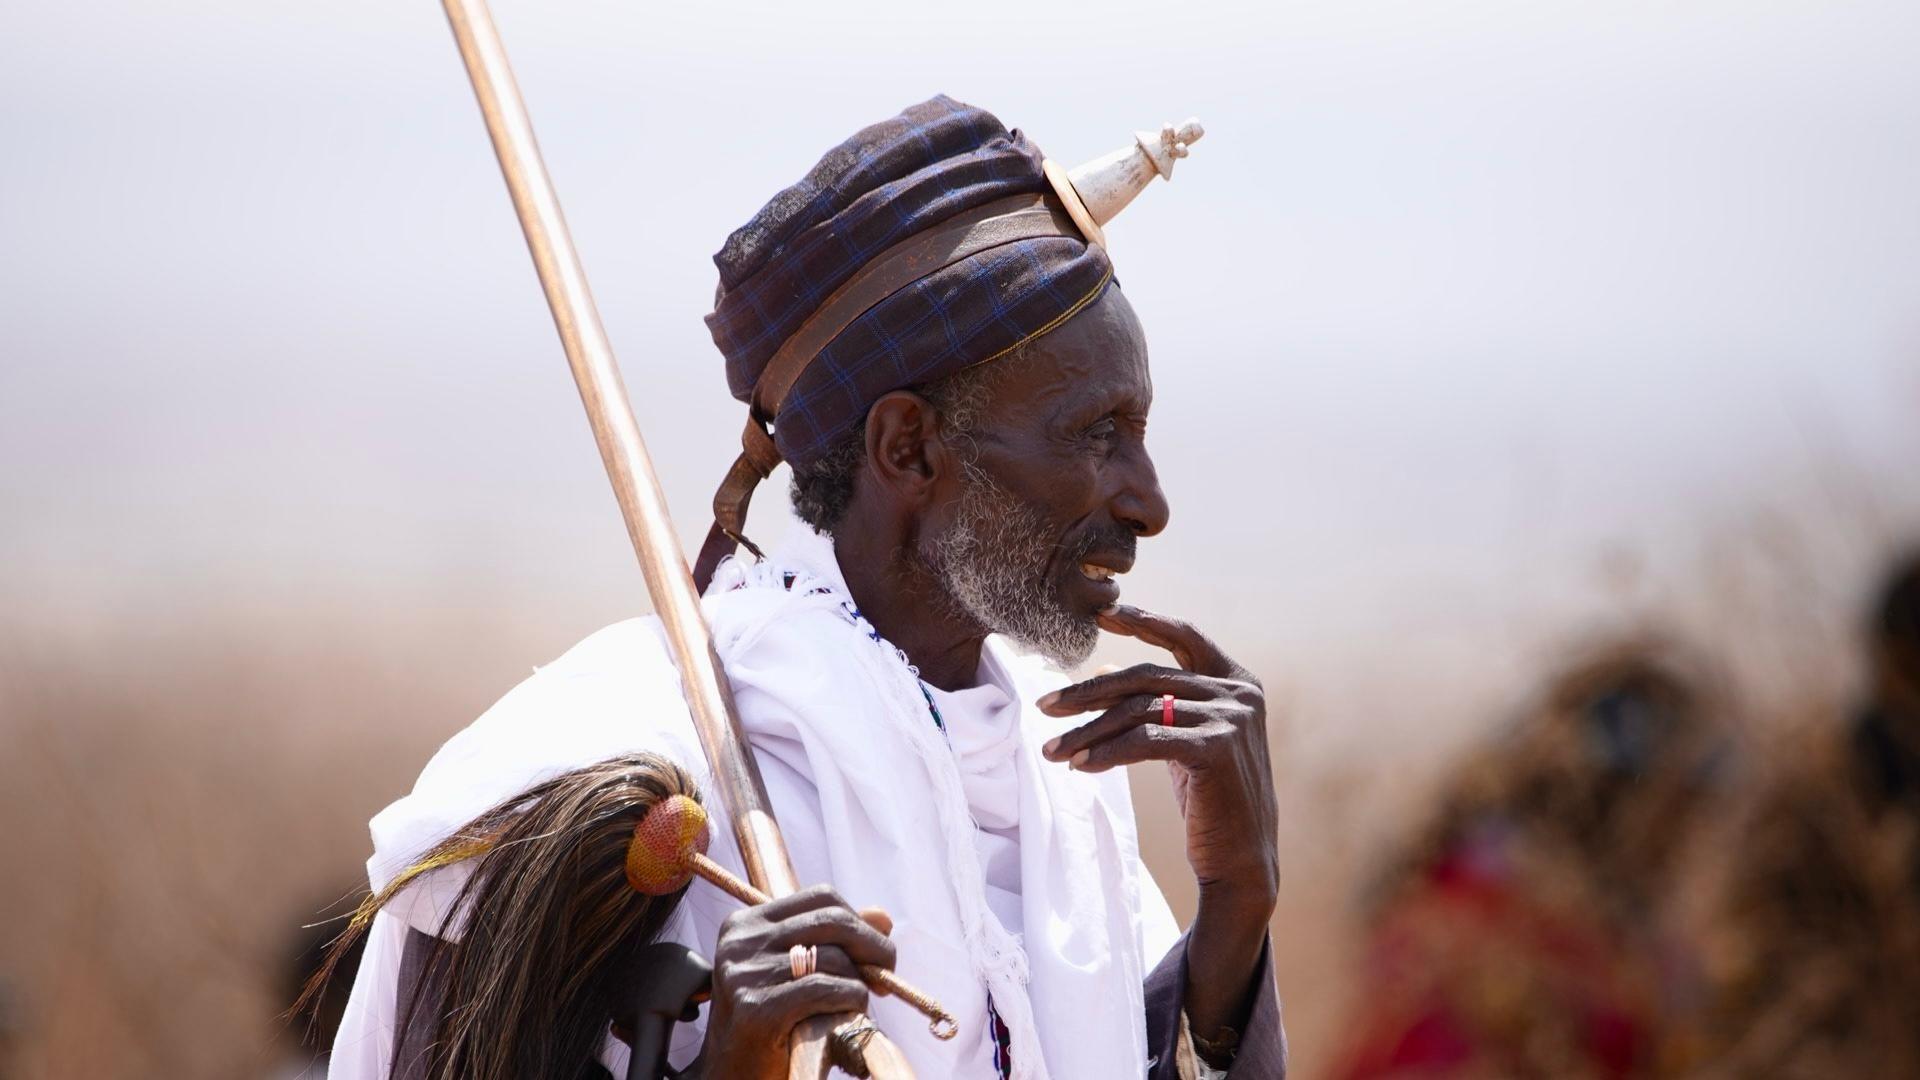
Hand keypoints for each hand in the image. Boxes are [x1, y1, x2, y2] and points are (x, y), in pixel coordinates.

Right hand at [694, 884, 896, 1079]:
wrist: (731, 1076)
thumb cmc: (769, 1024)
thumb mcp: (795, 972)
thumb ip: (835, 940)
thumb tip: (882, 916)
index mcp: (745, 923)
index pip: (820, 896)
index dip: (858, 919)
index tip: (876, 949)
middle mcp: (740, 941)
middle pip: (831, 920)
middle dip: (872, 946)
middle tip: (887, 973)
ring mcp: (744, 974)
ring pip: (833, 958)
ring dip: (858, 984)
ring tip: (855, 1005)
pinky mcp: (755, 1008)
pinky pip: (825, 990)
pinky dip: (849, 1001)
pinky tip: (845, 1017)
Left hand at [1039, 604, 1278, 909]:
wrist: (1242, 861)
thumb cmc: (1211, 798)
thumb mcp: (1186, 740)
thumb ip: (1159, 702)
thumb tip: (1106, 668)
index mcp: (1237, 680)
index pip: (1183, 636)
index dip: (1142, 621)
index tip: (1100, 614)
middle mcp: (1238, 693)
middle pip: (1147, 676)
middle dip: (1090, 692)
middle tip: (1045, 706)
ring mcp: (1231, 719)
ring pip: (1139, 710)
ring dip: (1088, 730)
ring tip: (1052, 749)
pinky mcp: (1216, 749)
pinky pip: (1145, 741)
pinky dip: (1106, 751)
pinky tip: (1079, 764)